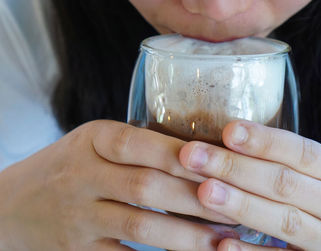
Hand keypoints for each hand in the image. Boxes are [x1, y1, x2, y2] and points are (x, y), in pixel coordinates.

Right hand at [0, 120, 237, 250]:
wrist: (13, 204)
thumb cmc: (68, 166)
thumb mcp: (95, 143)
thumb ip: (139, 145)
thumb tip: (200, 154)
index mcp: (93, 139)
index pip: (142, 143)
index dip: (183, 156)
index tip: (223, 166)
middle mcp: (84, 174)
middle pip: (148, 186)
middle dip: (198, 199)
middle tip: (238, 207)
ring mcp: (79, 215)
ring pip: (140, 226)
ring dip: (187, 236)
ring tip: (222, 239)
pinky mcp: (77, 248)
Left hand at [179, 120, 320, 250]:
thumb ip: (291, 159)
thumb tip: (231, 136)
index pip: (301, 151)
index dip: (264, 141)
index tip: (227, 130)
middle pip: (284, 183)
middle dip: (236, 168)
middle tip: (193, 155)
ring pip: (284, 221)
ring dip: (242, 205)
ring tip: (205, 191)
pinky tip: (223, 244)